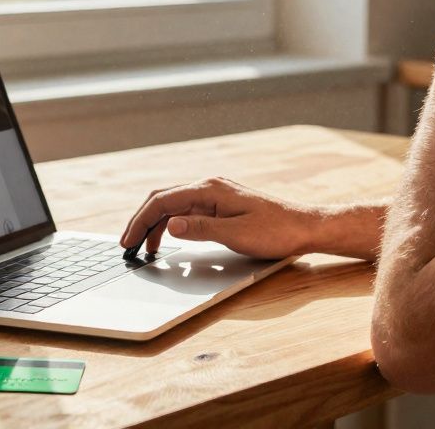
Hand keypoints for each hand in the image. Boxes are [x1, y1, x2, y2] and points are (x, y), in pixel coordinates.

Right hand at [118, 177, 316, 259]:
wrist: (306, 227)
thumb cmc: (276, 231)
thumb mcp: (236, 234)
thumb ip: (200, 228)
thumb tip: (169, 225)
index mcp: (210, 189)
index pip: (163, 201)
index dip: (141, 221)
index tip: (128, 241)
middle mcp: (210, 187)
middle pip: (164, 199)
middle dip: (143, 221)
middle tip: (129, 245)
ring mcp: (216, 195)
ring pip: (175, 205)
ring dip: (157, 224)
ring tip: (145, 247)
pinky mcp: (222, 204)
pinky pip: (188, 210)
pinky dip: (173, 224)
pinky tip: (169, 239)